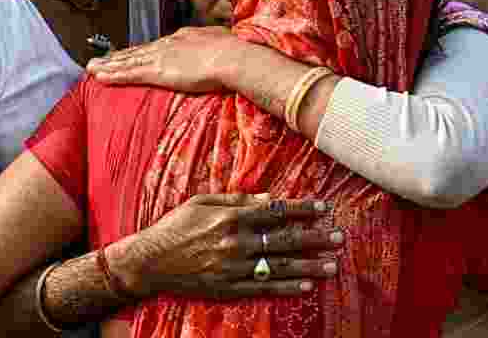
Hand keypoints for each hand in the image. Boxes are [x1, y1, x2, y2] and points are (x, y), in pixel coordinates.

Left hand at [87, 26, 240, 92]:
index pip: (156, 46)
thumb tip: (217, 47)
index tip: (129, 54)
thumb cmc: (235, 52)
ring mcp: (161, 57)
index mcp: (183, 38)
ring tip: (91, 68)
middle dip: (118, 57)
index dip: (140, 51)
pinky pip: (130, 74)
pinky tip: (100, 77)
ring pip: (128, 62)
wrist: (232, 56)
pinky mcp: (158, 71)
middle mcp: (168, 45)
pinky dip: (114, 76)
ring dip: (109, 66)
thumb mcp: (223, 43)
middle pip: (137, 51)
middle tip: (100, 60)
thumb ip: (214, 47)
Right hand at [110, 193, 342, 298]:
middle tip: (339, 237)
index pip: (275, 211)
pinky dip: (287, 287)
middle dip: (315, 237)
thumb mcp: (200, 202)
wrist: (148, 262)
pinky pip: (264, 288)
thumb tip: (268, 198)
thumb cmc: (173, 227)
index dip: (302, 209)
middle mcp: (236, 242)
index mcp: (230, 217)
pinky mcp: (228, 288)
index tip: (324, 208)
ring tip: (333, 264)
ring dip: (310, 264)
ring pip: (280, 266)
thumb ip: (235, 198)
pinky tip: (307, 286)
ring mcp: (233, 268)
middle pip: (285, 239)